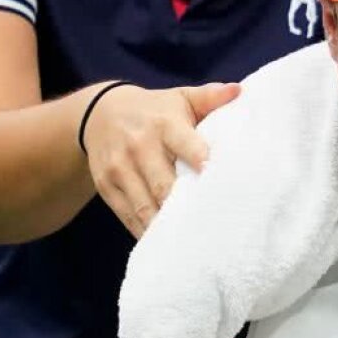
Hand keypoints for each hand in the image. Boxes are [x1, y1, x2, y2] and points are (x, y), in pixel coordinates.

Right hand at [83, 81, 241, 237]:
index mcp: (163, 123)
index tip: (217, 181)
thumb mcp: (179, 97)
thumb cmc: (153, 110)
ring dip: (166, 228)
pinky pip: (128, 215)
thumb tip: (239, 91)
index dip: (201, 162)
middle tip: (212, 228)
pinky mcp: (107, 186)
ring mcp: (119, 168)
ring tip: (192, 245)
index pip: (185, 144)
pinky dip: (146, 232)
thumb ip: (209, 97)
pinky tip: (166, 245)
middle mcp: (139, 146)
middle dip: (184, 207)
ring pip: (145, 206)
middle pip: (163, 184)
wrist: (98, 114)